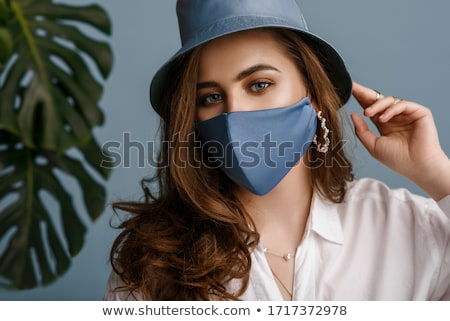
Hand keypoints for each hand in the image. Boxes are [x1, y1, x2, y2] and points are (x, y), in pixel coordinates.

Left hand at [351, 81, 449, 199]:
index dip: (360, 99)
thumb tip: (353, 114)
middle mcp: (395, 117)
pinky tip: (382, 119)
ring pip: (389, 100)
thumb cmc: (396, 159)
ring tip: (367, 113)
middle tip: (353, 88)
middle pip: (378, 100)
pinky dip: (390, 110)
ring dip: (376, 105)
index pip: (370, 107)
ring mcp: (407, 114)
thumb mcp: (373, 145)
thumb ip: (362, 131)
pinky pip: (402, 104)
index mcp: (384, 124)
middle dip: (364, 93)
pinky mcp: (419, 112)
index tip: (348, 90)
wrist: (416, 166)